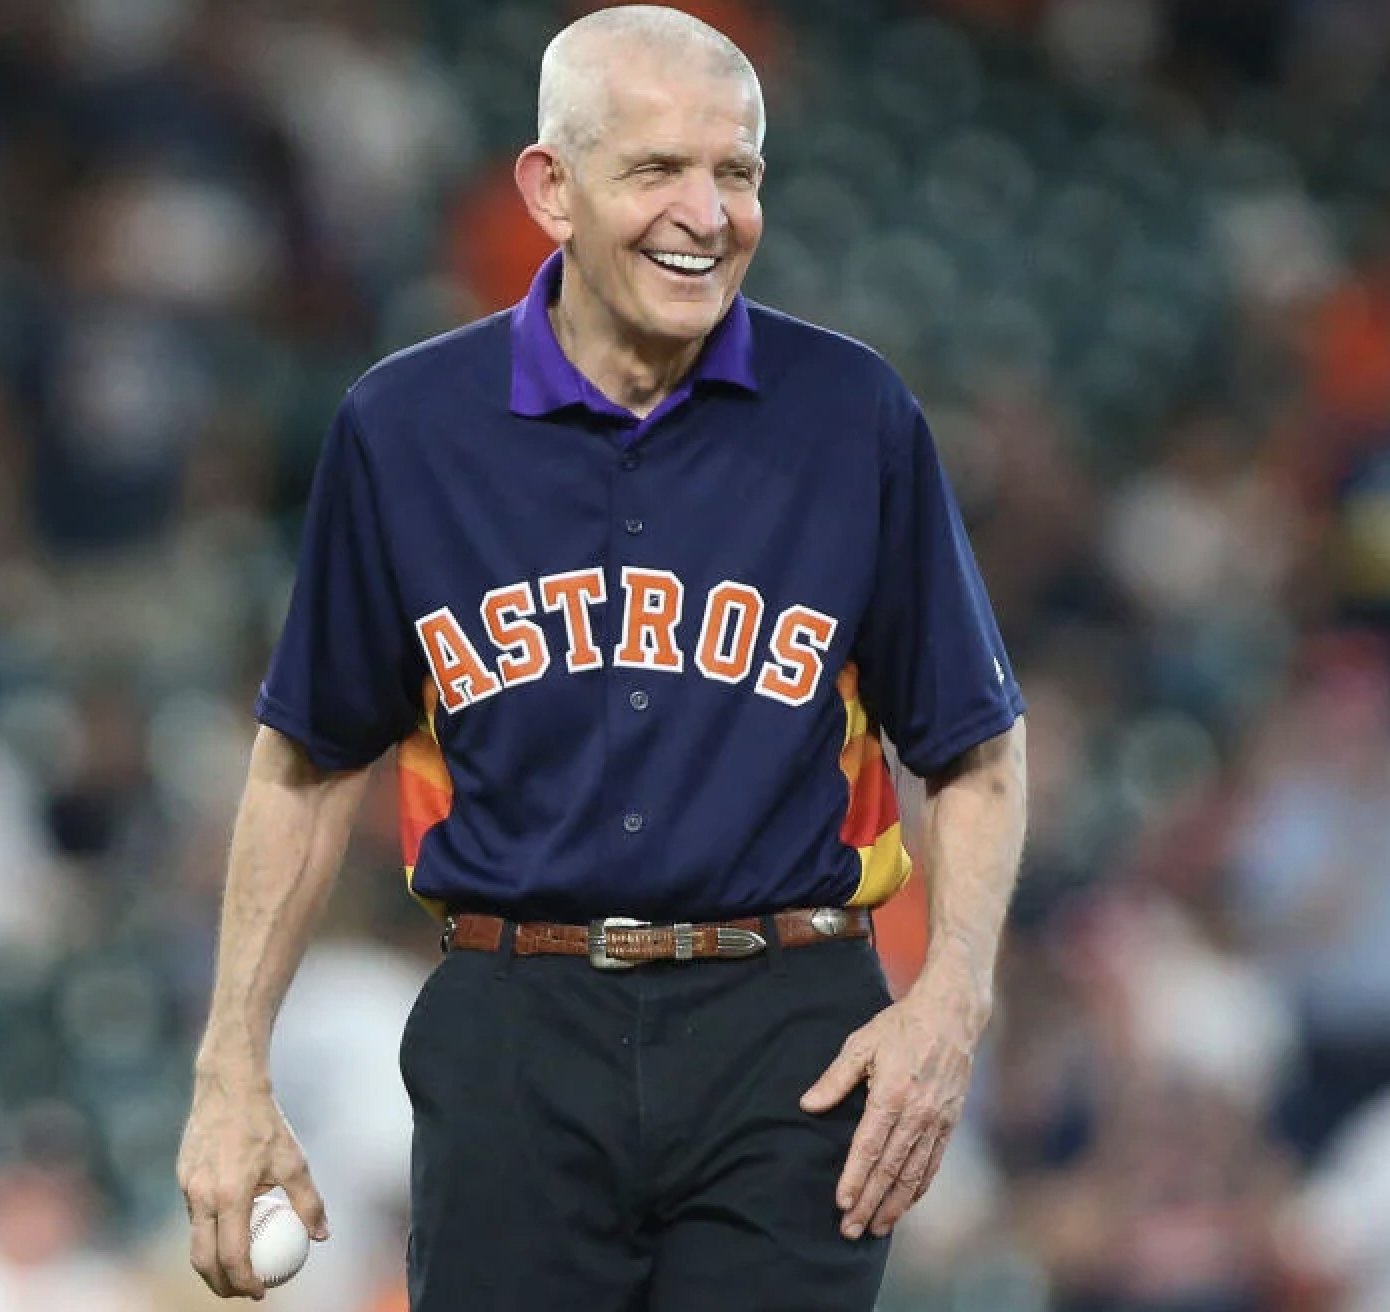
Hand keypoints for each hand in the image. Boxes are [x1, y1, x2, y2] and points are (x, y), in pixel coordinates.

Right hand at [177, 1068, 328, 1298]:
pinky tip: (229, 1226)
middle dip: (220, 1285)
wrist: (229, 1087)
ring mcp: (187, 1188)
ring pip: (195, 1238)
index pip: (232, 1256)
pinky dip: (209, 1230)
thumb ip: (308, 1202)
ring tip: (237, 1267)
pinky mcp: (182, 1177)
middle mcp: (202, 1197)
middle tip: (243, 1291)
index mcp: (230, 1196)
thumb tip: (321, 1236)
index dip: (245, 1282)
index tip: (261, 1292)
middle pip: (203, 1260)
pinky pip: (194, 1214)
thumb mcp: (294, 1162)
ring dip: (213, 1260)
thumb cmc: (266, 1125)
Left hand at [799, 959, 988, 1240]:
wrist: (951, 1016)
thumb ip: (835, 1078)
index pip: (869, 1148)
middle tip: (851, 1231)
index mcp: (891, 1095)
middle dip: (869, 1203)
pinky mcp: (949, 1122)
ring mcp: (936, 1121)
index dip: (855, 1178)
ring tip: (876, 1228)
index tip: (841, 1204)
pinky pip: (932, 1164)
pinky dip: (918, 1188)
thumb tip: (808, 1105)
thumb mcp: (861, 1043)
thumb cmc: (900, 1026)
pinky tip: (905, 1203)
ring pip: (913, 1174)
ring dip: (893, 1204)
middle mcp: (916, 1115)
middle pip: (890, 1169)